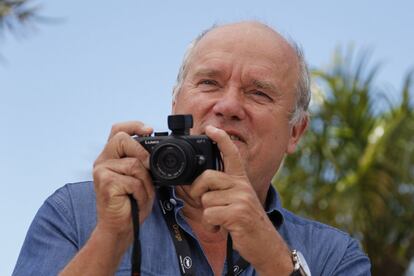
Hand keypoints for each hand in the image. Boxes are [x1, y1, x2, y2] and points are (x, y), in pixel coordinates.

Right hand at [93, 121, 155, 242]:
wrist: (120, 227)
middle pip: (122, 139)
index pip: (118, 130)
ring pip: (134, 163)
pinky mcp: (105, 182)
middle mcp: (103, 160)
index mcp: (111, 156)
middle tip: (148, 168)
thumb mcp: (141, 177)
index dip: (133, 125)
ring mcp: (101, 170)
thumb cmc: (131, 202)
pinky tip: (134, 199)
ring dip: (145, 182)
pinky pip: (133, 180)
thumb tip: (154, 149)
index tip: (149, 130)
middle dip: (141, 152)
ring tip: (140, 193)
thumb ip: (143, 161)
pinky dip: (141, 192)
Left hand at [190, 125, 292, 273]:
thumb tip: (196, 186)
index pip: (231, 154)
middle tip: (203, 203)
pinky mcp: (238, 213)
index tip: (210, 129)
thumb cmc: (246, 222)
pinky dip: (211, 225)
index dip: (221, 139)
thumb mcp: (237, 201)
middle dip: (197, 192)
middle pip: (207, 177)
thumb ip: (222, 190)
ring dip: (208, 215)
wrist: (265, 245)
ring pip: (206, 200)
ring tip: (221, 220)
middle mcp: (242, 185)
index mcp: (241, 180)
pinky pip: (209, 215)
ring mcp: (241, 198)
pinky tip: (222, 228)